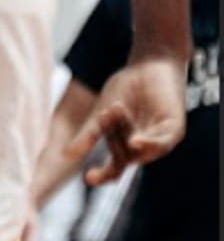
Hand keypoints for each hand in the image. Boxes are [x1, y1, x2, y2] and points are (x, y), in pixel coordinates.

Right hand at [68, 56, 187, 184]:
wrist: (149, 63)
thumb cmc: (127, 88)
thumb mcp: (102, 114)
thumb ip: (88, 135)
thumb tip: (66, 155)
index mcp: (125, 147)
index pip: (115, 169)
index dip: (103, 175)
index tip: (88, 178)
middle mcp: (143, 147)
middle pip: (124, 156)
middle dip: (111, 139)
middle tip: (102, 115)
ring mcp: (160, 139)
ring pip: (141, 151)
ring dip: (126, 139)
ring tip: (113, 118)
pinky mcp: (174, 128)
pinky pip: (163, 143)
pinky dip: (149, 144)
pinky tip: (135, 142)